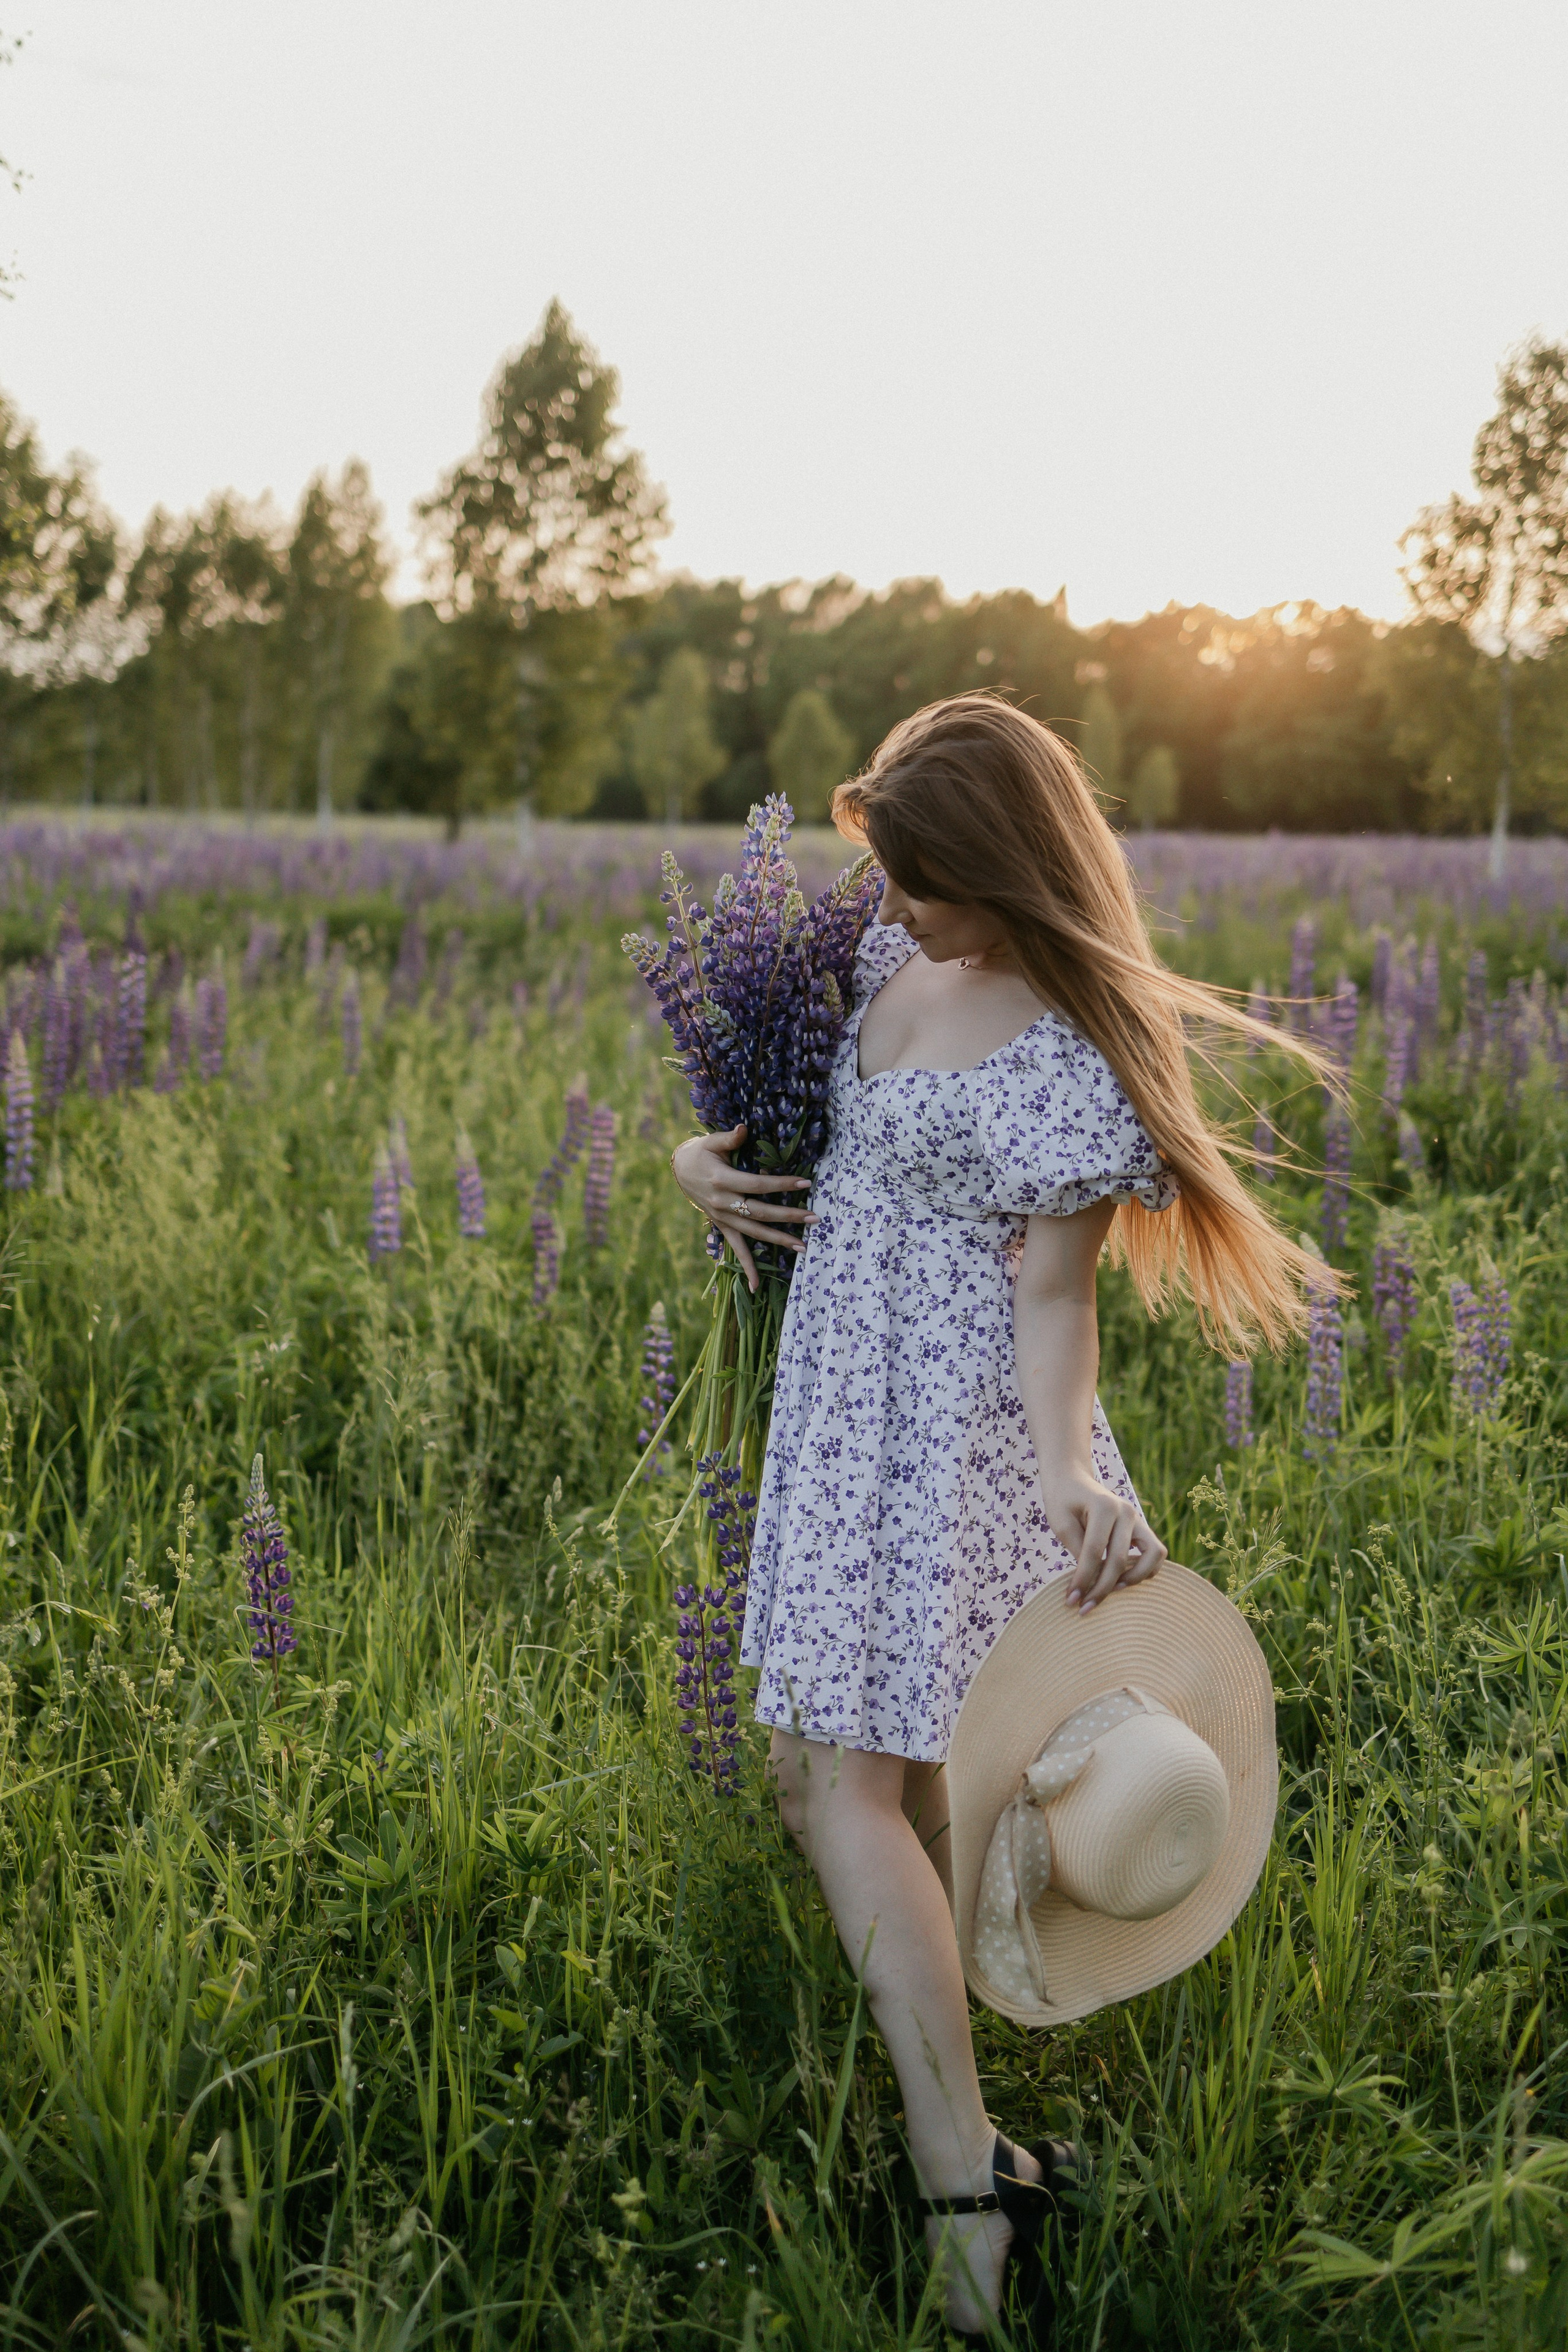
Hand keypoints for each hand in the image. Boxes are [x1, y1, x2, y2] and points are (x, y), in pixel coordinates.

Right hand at [671, 1124, 816, 1292]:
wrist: (678, 1170)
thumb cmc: (700, 1152)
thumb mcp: (712, 1141)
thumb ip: (730, 1138)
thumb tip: (744, 1128)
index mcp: (723, 1180)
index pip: (758, 1185)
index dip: (781, 1185)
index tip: (805, 1184)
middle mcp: (723, 1203)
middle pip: (760, 1212)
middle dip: (789, 1217)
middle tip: (814, 1219)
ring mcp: (722, 1218)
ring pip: (753, 1232)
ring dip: (778, 1240)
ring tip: (803, 1247)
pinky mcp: (722, 1226)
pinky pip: (736, 1249)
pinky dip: (747, 1267)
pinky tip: (757, 1286)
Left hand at [1042, 1470, 1165, 1613]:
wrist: (1073, 1479)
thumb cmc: (1063, 1501)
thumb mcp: (1061, 1523)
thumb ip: (1078, 1550)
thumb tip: (1090, 1583)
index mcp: (1104, 1506)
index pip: (1094, 1551)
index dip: (1083, 1579)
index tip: (1070, 1601)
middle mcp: (1127, 1511)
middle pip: (1119, 1559)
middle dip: (1101, 1589)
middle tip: (1084, 1608)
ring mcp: (1138, 1518)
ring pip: (1152, 1556)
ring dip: (1134, 1578)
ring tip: (1111, 1591)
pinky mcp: (1142, 1528)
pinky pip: (1156, 1553)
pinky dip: (1145, 1570)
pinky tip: (1123, 1581)